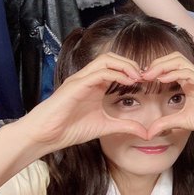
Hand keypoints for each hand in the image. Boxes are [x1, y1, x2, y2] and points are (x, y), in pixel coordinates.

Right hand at [21, 53, 147, 151]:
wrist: (45, 136)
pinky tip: (127, 82)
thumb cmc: (69, 129)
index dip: (133, 70)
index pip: (116, 66)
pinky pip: (98, 72)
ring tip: (138, 77)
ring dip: (125, 65)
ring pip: (105, 60)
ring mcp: (80, 79)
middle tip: (146, 76)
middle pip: (112, 58)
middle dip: (131, 63)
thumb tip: (146, 133)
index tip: (148, 81)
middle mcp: (88, 78)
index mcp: (95, 85)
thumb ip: (126, 126)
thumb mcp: (105, 127)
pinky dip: (115, 74)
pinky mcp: (75, 85)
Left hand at [141, 52, 193, 140]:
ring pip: (179, 60)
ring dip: (161, 65)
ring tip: (148, 75)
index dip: (154, 70)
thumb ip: (166, 123)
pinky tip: (162, 80)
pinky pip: (188, 72)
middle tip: (140, 75)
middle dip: (155, 63)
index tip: (139, 80)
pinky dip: (173, 73)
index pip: (170, 66)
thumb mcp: (184, 121)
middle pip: (173, 57)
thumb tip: (148, 132)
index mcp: (190, 82)